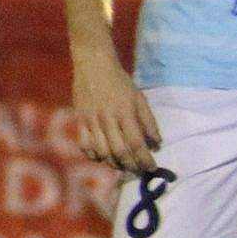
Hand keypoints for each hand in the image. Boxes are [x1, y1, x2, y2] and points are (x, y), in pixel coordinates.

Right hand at [71, 47, 162, 172]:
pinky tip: (102, 157)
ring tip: (123, 166)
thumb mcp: (140, 98)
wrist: (94, 66)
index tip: (152, 168)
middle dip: (131, 166)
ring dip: (114, 164)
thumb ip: (149, 122)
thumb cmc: (121, 82)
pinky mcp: (79, 120)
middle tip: (138, 171)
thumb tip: (157, 144)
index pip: (137, 143)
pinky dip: (93, 155)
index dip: (145, 159)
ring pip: (102, 152)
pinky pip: (84, 145)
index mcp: (125, 113)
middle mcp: (108, 120)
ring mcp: (91, 121)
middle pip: (119, 152)